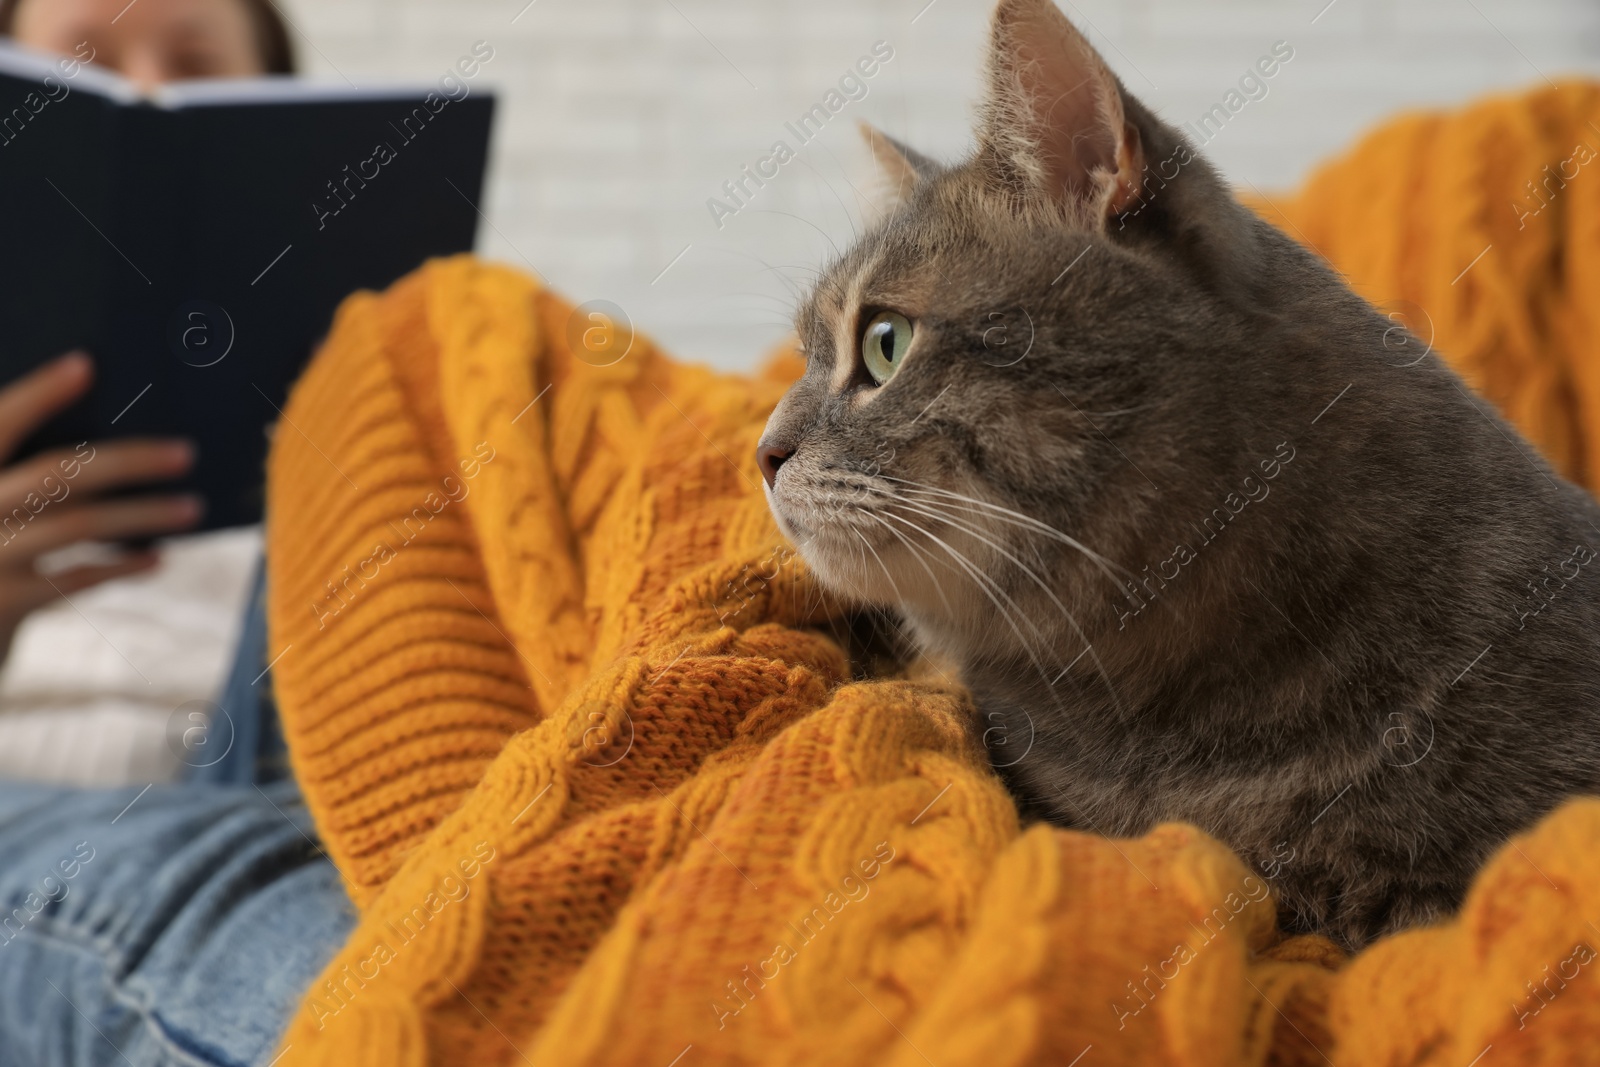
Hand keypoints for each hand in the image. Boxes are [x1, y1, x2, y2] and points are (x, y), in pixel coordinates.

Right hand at [0, 352, 201, 662]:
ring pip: (78, 524)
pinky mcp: (6, 602)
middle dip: (128, 460)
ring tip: (191, 508)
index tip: (85, 364)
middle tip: (187, 453)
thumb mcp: (0, 503)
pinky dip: (121, 566)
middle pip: (57, 472)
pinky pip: (77, 577)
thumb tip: (102, 431)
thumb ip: (31, 476)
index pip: (2, 422)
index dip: (39, 394)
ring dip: (142, 514)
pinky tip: (158, 559)